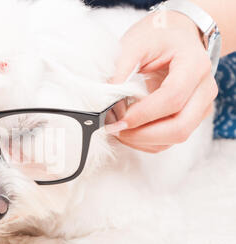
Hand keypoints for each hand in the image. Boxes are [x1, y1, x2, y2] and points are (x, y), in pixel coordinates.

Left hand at [106, 11, 217, 152]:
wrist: (176, 36)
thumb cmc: (157, 37)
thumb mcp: (135, 42)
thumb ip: (120, 69)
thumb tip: (106, 100)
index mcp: (194, 65)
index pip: (172, 98)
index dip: (143, 114)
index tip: (117, 119)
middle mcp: (204, 89)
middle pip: (179, 127)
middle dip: (142, 134)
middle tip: (114, 128)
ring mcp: (200, 107)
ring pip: (175, 138)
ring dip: (142, 140)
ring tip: (117, 128)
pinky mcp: (190, 118)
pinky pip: (169, 141)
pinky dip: (146, 141)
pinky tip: (128, 130)